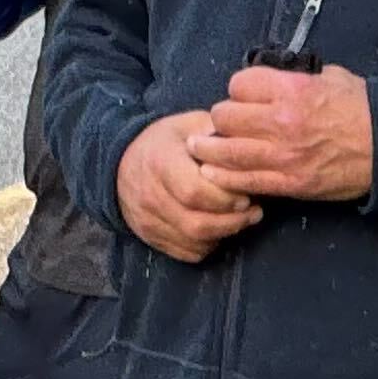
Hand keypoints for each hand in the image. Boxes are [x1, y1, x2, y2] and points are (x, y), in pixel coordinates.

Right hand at [121, 109, 256, 261]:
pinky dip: (209, 245)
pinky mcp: (151, 238)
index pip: (195, 192)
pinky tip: (219, 228)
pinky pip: (187, 253)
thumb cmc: (167, 142)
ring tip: (242, 219)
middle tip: (253, 211)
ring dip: (224, 234)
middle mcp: (149, 196)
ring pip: (194, 242)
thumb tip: (250, 143)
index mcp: (160, 162)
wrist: (123, 162)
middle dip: (233, 221)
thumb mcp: (190, 125)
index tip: (247, 194)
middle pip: (197, 224)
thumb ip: (218, 133)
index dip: (226, 198)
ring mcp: (147, 221)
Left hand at [192, 63, 372, 203]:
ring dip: (208, 149)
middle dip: (222, 118)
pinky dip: (223, 177)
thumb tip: (273, 77)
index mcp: (292, 90)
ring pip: (225, 151)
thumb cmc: (363, 109)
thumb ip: (296, 77)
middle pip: (225, 116)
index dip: (238, 89)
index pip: (240, 84)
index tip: (243, 96)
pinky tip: (211, 172)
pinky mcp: (288, 182)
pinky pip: (243, 180)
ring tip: (198, 148)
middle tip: (225, 123)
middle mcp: (282, 121)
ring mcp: (283, 155)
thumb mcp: (331, 77)